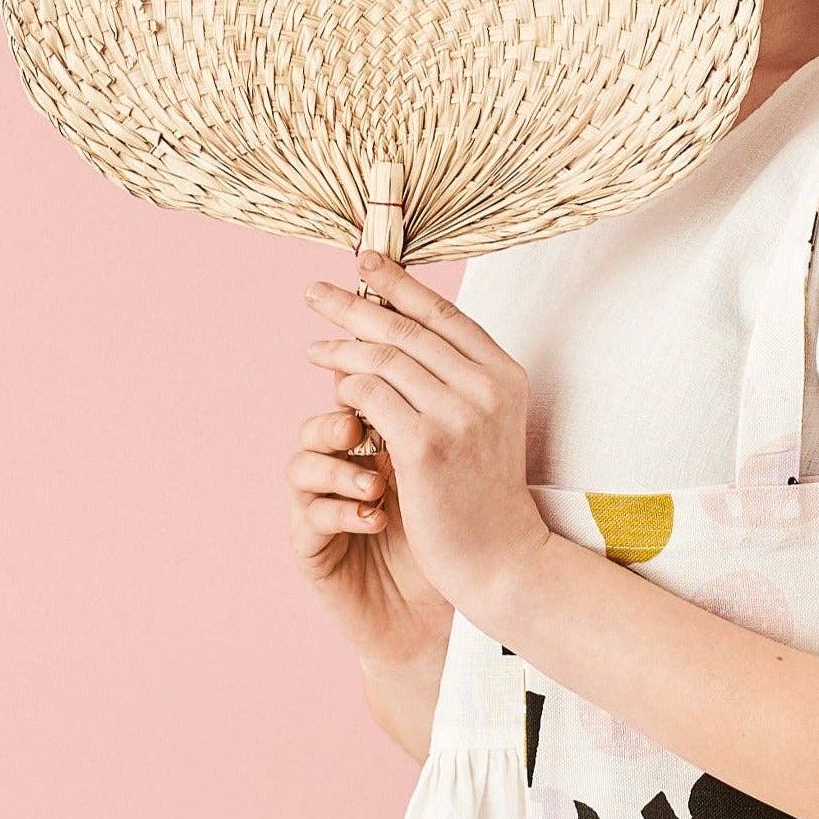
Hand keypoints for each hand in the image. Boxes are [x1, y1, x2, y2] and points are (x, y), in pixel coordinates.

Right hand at [284, 397, 454, 673]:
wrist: (447, 599)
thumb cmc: (451, 534)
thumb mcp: (446, 473)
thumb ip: (436, 426)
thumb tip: (445, 362)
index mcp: (372, 444)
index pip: (349, 400)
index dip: (358, 386)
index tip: (389, 386)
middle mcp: (340, 469)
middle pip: (316, 424)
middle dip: (335, 421)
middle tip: (360, 427)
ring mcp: (321, 506)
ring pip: (301, 466)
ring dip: (336, 470)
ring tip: (375, 487)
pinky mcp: (312, 546)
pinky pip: (309, 516)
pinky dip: (340, 512)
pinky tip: (375, 518)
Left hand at [302, 251, 551, 621]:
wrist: (500, 556)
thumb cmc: (482, 491)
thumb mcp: (483, 421)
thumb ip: (450, 377)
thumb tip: (384, 332)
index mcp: (504, 374)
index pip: (444, 313)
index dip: (400, 284)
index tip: (364, 263)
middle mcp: (485, 387)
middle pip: (407, 328)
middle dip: (355, 306)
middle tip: (315, 294)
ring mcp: (457, 416)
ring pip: (384, 358)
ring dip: (342, 349)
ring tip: (313, 350)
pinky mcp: (425, 447)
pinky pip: (370, 396)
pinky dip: (347, 387)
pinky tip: (334, 391)